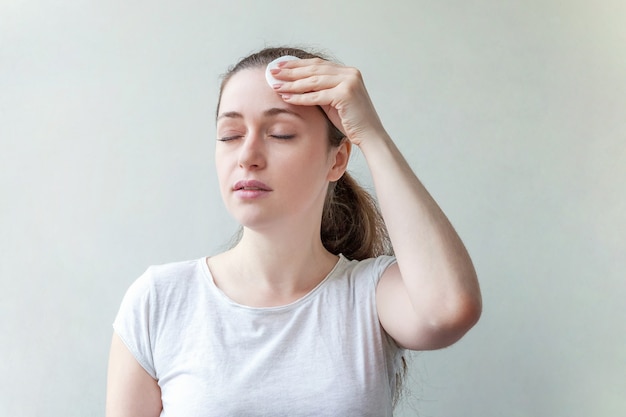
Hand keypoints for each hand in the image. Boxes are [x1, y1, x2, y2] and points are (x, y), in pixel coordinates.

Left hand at [270, 58, 386, 146]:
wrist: (369, 136)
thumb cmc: (350, 121)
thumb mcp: (332, 101)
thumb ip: (319, 90)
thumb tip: (294, 85)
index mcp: (348, 72)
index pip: (318, 64)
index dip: (297, 64)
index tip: (280, 66)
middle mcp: (349, 73)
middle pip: (314, 69)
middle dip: (291, 70)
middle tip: (272, 72)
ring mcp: (349, 82)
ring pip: (314, 81)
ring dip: (292, 83)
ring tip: (276, 84)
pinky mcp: (346, 94)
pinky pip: (317, 95)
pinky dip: (301, 96)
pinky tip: (287, 97)